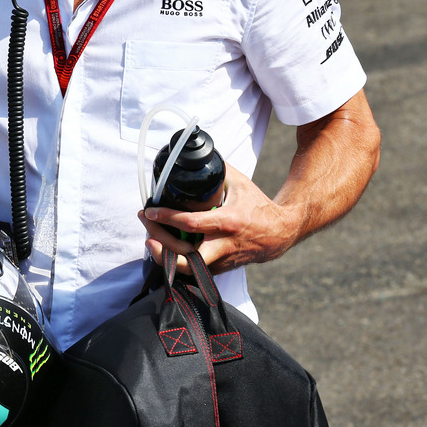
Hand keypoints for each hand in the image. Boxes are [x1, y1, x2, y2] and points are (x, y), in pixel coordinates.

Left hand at [139, 162, 297, 273]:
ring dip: (164, 256)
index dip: (167, 218)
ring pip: (187, 269)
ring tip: (151, 237)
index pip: (191, 223)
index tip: (150, 211)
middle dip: (161, 248)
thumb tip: (195, 156)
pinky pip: (192, 270)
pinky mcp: (219, 269)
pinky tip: (164, 245)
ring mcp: (221, 261)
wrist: (279, 234)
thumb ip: (217, 170)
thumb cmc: (258, 207)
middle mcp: (223, 246)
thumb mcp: (239, 184)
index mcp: (227, 223)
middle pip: (186, 259)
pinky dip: (175, 260)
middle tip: (148, 229)